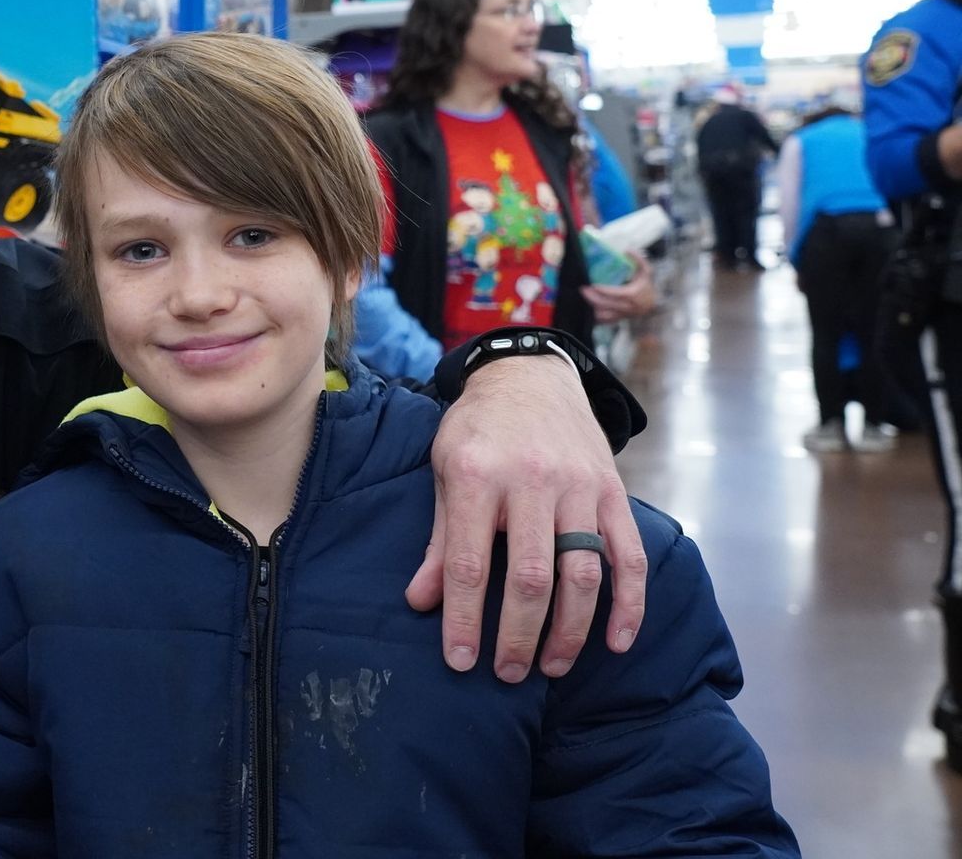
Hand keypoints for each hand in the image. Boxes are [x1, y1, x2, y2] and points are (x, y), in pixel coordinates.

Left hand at [408, 353, 646, 681]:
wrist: (530, 377)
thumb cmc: (479, 430)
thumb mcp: (445, 470)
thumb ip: (439, 538)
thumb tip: (420, 602)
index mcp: (478, 475)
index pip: (468, 562)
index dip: (464, 618)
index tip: (460, 661)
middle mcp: (532, 481)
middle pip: (530, 576)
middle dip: (518, 634)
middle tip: (507, 673)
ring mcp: (579, 487)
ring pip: (582, 573)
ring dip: (570, 630)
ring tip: (551, 668)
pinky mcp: (613, 492)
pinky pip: (629, 556)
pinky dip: (629, 604)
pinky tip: (617, 642)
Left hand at [580, 256, 656, 323]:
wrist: (653, 304)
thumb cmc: (646, 286)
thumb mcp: (646, 271)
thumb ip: (639, 260)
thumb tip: (628, 250)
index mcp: (633, 294)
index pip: (616, 293)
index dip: (604, 290)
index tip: (593, 285)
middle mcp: (628, 307)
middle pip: (607, 305)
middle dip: (592, 298)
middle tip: (582, 289)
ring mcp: (623, 315)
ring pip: (604, 316)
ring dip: (592, 308)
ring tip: (582, 298)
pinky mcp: (618, 320)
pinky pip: (604, 321)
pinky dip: (595, 317)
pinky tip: (587, 309)